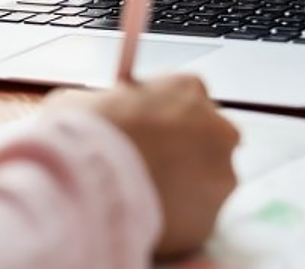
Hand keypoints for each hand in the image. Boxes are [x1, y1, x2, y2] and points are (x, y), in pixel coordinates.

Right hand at [45, 75, 238, 258]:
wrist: (87, 179)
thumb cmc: (84, 130)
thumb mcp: (85, 99)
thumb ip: (107, 102)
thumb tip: (97, 111)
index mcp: (187, 87)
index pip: (189, 96)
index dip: (166, 113)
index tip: (148, 127)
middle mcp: (216, 127)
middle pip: (209, 136)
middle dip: (185, 148)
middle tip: (149, 160)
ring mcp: (220, 174)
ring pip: (207, 179)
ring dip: (184, 183)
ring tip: (144, 189)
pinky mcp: (211, 218)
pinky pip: (196, 216)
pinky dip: (178, 216)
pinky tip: (147, 211)